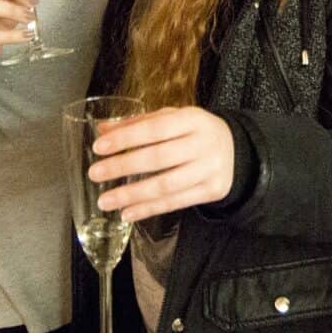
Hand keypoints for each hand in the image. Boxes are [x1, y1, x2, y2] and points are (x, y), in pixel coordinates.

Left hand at [87, 106, 236, 221]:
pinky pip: (175, 203)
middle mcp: (203, 143)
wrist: (235, 150)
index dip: (126, 138)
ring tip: (105, 200)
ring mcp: (209, 169)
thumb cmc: (195, 132)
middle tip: (95, 174)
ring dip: (132, 194)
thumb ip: (139, 123)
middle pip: (159, 158)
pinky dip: (149, 209)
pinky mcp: (212, 190)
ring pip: (166, 185)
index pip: (155, 128)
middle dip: (123, 166)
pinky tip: (127, 213)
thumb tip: (103, 130)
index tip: (99, 147)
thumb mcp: (174, 119)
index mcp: (192, 119)